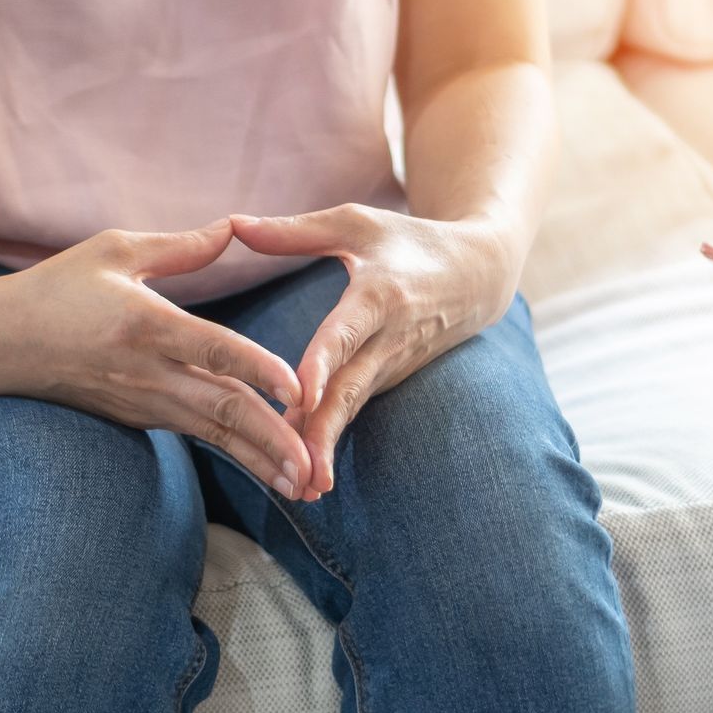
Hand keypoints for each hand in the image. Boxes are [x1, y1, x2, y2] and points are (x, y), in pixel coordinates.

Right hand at [0, 220, 311, 496]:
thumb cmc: (56, 287)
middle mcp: (146, 371)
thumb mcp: (113, 250)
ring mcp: (142, 401)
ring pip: (213, 433)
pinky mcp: (139, 418)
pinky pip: (198, 435)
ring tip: (305, 485)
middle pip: (220, 408)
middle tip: (315, 465)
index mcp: (144, 323)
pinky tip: (273, 470)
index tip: (299, 390)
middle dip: (271, 440)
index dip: (258, 369)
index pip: (212, 349)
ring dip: (260, 460)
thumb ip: (181, 246)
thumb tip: (236, 226)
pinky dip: (237, 454)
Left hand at [231, 205, 519, 499]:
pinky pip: (353, 411)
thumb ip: (294, 231)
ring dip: (327, 448)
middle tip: (302, 472)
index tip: (303, 394)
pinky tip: (304, 476)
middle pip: (351, 390)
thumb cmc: (410, 242)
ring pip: (352, 409)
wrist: (479, 275)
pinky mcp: (386, 380)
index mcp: (379, 295)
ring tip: (300, 488)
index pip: (347, 333)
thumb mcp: (357, 224)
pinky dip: (330, 441)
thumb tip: (234, 225)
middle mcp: (388, 339)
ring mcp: (390, 366)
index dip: (324, 364)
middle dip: (325, 432)